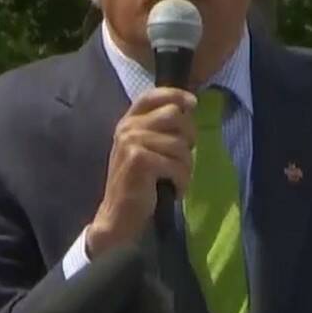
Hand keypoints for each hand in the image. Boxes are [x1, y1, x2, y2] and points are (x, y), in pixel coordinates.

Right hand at [85, 88, 195, 255]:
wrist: (118, 217)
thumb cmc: (138, 184)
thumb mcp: (145, 149)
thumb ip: (160, 129)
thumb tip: (189, 109)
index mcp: (128, 122)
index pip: (153, 95)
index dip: (176, 95)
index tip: (193, 104)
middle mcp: (127, 128)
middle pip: (174, 115)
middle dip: (188, 138)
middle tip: (182, 160)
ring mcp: (132, 142)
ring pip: (180, 145)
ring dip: (185, 167)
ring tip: (174, 180)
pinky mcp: (140, 161)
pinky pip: (177, 165)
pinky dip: (181, 182)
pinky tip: (172, 190)